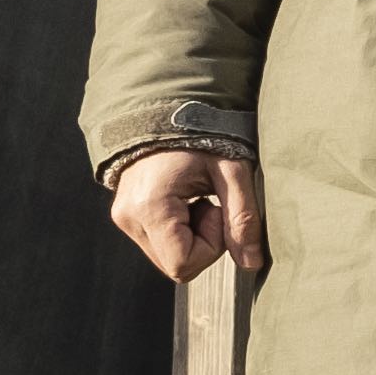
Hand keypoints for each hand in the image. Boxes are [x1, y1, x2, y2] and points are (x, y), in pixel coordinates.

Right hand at [113, 145, 269, 283]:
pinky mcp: (126, 216)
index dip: (211, 246)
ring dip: (191, 237)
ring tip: (197, 198)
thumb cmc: (203, 134)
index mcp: (150, 206)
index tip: (217, 209)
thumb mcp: (232, 171)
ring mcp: (123, 218)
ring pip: (168, 258)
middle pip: (175, 266)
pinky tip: (185, 200)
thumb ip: (243, 218)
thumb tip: (251, 264)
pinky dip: (179, 230)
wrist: (168, 108)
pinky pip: (160, 243)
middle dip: (202, 243)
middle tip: (210, 204)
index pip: (182, 264)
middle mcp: (129, 217)